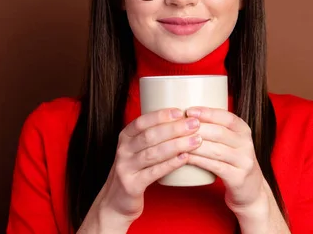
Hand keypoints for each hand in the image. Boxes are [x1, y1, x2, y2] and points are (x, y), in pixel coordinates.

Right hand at [92, 108, 201, 225]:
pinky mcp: (132, 185)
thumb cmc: (136, 169)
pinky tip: (185, 158)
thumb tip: (183, 118)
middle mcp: (123, 150)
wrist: (117, 200)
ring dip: (177, 145)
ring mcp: (125, 167)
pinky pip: (154, 172)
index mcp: (125, 136)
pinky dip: (171, 164)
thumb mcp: (137, 148)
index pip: (142, 121)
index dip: (161, 115)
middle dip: (174, 128)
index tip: (180, 112)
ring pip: (153, 153)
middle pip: (150, 136)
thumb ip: (153, 135)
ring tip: (196, 140)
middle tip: (194, 124)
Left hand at [185, 107, 266, 213]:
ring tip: (177, 142)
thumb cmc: (233, 161)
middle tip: (178, 128)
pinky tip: (186, 157)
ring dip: (194, 145)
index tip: (189, 111)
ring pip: (215, 150)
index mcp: (244, 130)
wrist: (250, 190)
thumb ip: (216, 128)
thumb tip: (187, 115)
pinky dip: (198, 160)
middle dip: (196, 129)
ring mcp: (244, 162)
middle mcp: (246, 144)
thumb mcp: (231, 141)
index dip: (207, 113)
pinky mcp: (238, 178)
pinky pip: (215, 166)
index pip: (227, 117)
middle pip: (219, 132)